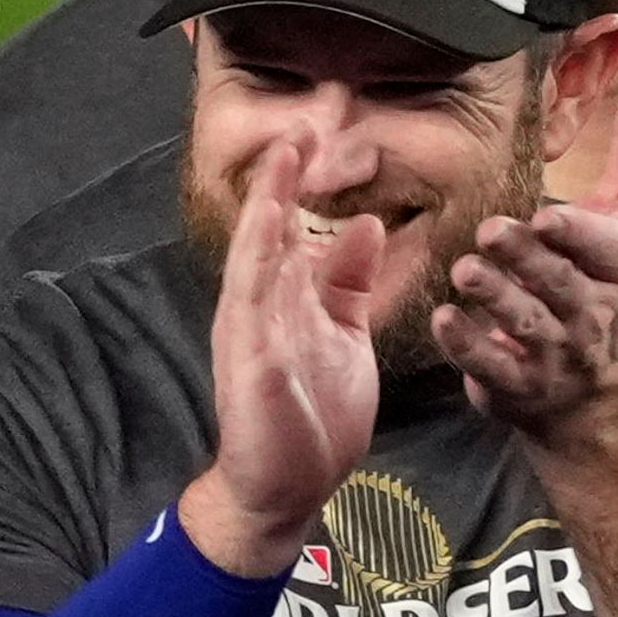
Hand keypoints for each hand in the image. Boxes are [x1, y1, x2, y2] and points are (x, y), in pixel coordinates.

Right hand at [184, 135, 384, 574]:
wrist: (286, 488)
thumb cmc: (312, 414)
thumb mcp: (343, 335)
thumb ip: (348, 283)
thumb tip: (365, 224)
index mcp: (283, 301)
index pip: (288, 231)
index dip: (298, 186)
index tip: (314, 137)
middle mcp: (259, 310)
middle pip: (266, 233)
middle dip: (279, 182)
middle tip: (297, 128)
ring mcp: (252, 336)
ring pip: (255, 259)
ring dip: (267, 209)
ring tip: (281, 161)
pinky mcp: (253, 366)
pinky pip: (254, 309)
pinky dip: (261, 268)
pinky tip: (269, 232)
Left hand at [436, 74, 617, 438]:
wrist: (596, 392)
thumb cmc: (603, 285)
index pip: (605, 251)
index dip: (578, 236)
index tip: (549, 217)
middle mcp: (592, 314)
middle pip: (562, 285)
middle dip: (528, 259)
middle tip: (490, 232)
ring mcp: (557, 353)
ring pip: (528, 324)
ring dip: (497, 298)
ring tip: (465, 273)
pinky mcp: (520, 386)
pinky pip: (494, 368)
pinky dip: (469, 347)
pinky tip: (444, 320)